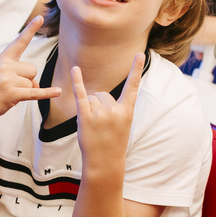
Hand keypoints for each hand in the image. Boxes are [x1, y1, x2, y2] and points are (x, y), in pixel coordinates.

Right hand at [0, 16, 60, 123]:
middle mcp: (5, 67)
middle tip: (10, 86)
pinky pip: (34, 93)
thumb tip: (36, 85)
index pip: (19, 42)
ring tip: (7, 93)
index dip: (30, 30)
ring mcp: (8, 80)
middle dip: (27, 79)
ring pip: (32, 83)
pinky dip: (47, 93)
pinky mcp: (12, 94)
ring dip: (24, 90)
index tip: (40, 17)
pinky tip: (58, 92)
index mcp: (2, 58)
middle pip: (33, 69)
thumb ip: (17, 73)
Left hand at [72, 53, 142, 172]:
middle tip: (101, 126)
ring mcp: (101, 114)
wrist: (105, 163)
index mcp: (127, 111)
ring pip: (91, 98)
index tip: (140, 53)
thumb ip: (115, 108)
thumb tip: (97, 95)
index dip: (136, 69)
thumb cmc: (113, 144)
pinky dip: (77, 81)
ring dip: (89, 110)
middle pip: (102, 94)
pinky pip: (80, 95)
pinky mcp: (86, 117)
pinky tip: (75, 69)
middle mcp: (115, 110)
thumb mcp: (122, 125)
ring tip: (94, 127)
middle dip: (99, 106)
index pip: (133, 86)